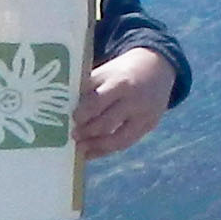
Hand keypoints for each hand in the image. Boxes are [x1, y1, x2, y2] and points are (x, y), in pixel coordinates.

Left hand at [76, 46, 175, 161]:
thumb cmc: (121, 72)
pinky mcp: (149, 126)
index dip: (83, 113)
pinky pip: (127, 143)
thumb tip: (62, 107)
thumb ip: (88, 88)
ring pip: (119, 139)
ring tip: (80, 148)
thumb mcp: (106, 72)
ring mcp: (144, 116)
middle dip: (87, 132)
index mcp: (120, 83)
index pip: (98, 102)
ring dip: (97, 146)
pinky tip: (93, 151)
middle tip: (73, 136)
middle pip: (107, 123)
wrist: (158, 68)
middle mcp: (134, 101)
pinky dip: (107, 150)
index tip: (71, 119)